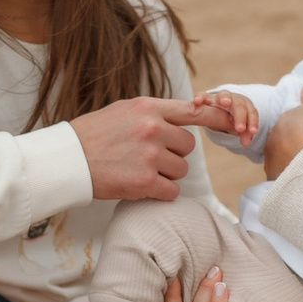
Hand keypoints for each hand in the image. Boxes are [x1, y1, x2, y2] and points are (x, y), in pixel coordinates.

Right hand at [71, 97, 208, 202]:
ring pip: (180, 170)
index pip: (193, 111)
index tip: (234, 121)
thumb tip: (183, 117)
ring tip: (138, 170)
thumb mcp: (124, 111)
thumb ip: (153, 114)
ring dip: (166, 175)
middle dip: (175, 155)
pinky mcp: (144, 182)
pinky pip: (171, 191)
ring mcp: (149, 156)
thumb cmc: (94, 135)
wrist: (68, 160)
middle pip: (188, 146)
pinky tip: (140, 186)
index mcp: (148, 108)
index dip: (217, 117)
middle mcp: (152, 129)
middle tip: (149, 157)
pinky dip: (160, 193)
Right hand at [197, 90, 257, 147]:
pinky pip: (203, 96)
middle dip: (240, 116)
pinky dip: (200, 97)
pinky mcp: (207, 98)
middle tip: (240, 129)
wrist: (221, 107)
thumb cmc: (232, 118)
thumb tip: (246, 144)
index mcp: (245, 106)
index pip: (251, 112)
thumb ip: (244, 134)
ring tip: (226, 103)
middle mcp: (234, 99)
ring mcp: (220, 97)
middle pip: (239, 105)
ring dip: (225, 98)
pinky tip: (197, 102)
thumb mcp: (239, 126)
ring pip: (224, 95)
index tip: (253, 132)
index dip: (253, 122)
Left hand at [258, 87, 302, 179]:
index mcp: (285, 118)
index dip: (300, 127)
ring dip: (286, 156)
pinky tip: (296, 173)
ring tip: (302, 163)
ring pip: (278, 153)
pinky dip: (284, 171)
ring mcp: (270, 154)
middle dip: (291, 141)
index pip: (289, 120)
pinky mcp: (271, 171)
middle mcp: (274, 134)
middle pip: (282, 136)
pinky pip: (277, 170)